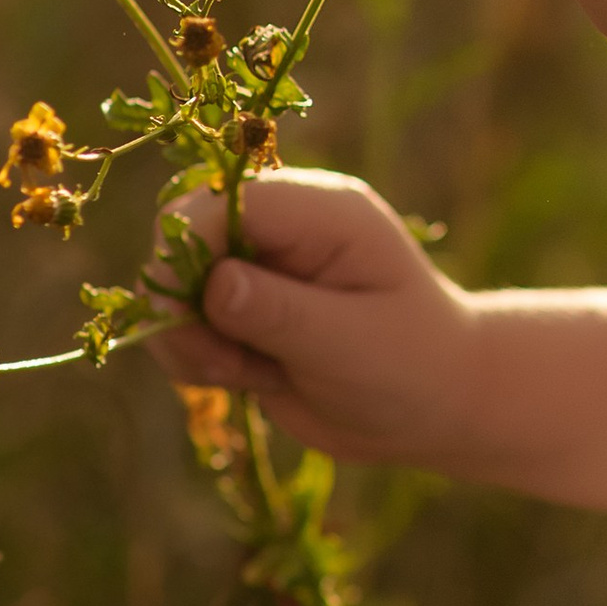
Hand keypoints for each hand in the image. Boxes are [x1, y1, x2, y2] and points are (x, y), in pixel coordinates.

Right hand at [144, 168, 488, 467]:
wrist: (433, 404)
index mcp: (322, 211)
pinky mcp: (244, 308)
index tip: (181, 317)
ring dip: (188, 338)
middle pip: (183, 233)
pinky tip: (250, 379)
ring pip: (173, 283)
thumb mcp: (351, 343)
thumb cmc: (411, 365)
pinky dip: (195, 357)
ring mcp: (261, 267)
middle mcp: (286, 228)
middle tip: (224, 363)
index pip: (223, 201)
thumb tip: (214, 283)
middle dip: (180, 301)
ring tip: (246, 374)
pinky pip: (183, 323)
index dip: (185, 251)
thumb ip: (281, 312)